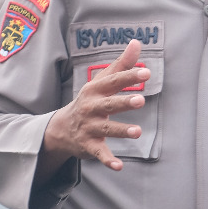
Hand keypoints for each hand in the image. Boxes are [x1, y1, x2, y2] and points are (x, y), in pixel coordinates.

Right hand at [43, 39, 149, 171]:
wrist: (62, 128)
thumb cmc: (90, 100)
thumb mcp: (102, 81)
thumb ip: (121, 64)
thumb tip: (137, 43)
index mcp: (95, 90)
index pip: (114, 82)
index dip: (129, 77)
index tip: (146, 72)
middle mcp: (91, 108)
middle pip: (110, 105)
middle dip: (124, 103)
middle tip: (141, 100)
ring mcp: (90, 128)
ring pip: (107, 130)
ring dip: (121, 130)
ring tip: (138, 132)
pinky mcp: (90, 146)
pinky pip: (100, 153)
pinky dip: (108, 160)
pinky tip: (119, 166)